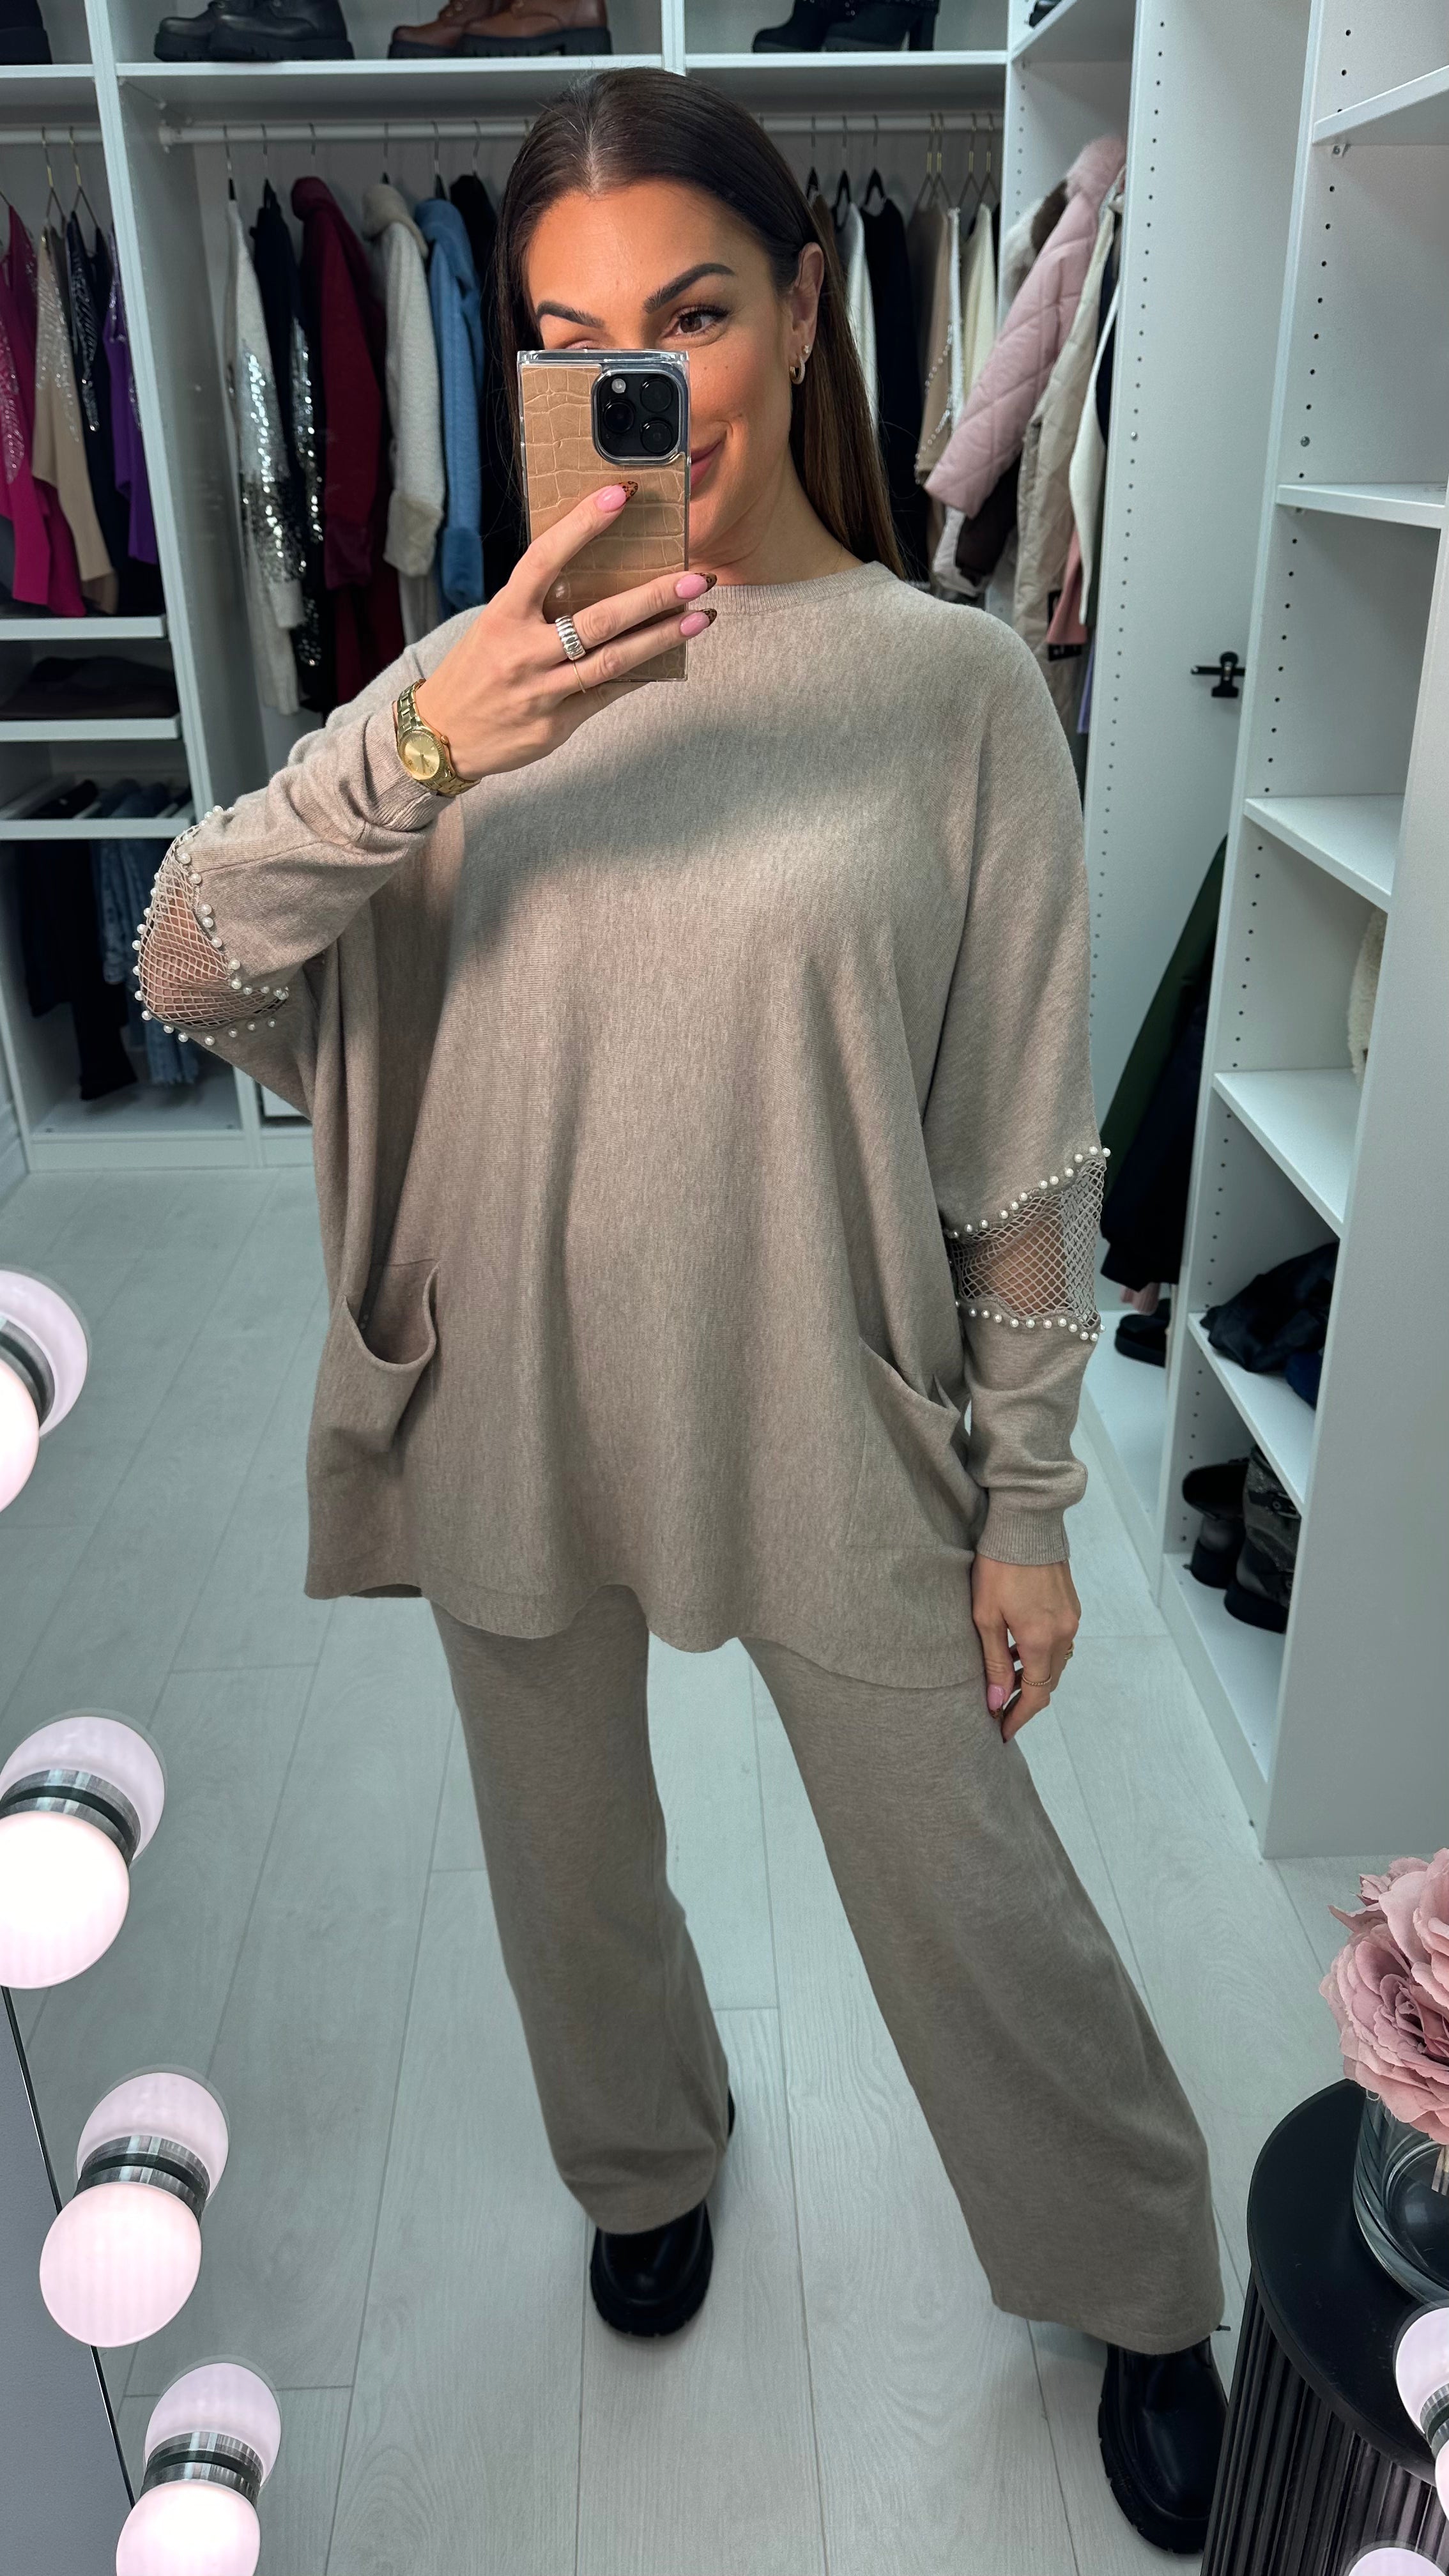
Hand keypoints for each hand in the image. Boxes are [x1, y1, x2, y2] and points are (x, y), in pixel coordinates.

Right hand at [412, 481, 716, 781]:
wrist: (440, 738)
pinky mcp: (555, 725)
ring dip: (662, 637)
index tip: (619, 496)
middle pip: (599, 619)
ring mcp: (541, 691)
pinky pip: (607, 694)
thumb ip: (535, 606)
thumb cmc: (474, 672)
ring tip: (699, 617)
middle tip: (697, 578)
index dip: (581, 526)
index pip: (543, 560)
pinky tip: (669, 657)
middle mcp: (522, 652)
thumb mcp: (493, 627)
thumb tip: (595, 575)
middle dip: (653, 597)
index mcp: (502, 615)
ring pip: (613, 660)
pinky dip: (640, 674)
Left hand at [971, 1557, 1080, 1742]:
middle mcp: (1063, 1634)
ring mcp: (1071, 1619)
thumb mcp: (986, 1616)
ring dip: (1034, 1676)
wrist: (1026, 1525)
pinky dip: (1041, 1654)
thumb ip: (994, 1661)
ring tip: (1006, 1680)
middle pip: (1049, 1683)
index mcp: (1040, 1640)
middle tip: (1000, 1709)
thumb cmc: (999, 1567)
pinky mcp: (1072, 1606)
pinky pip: (1059, 1642)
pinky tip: (1019, 1649)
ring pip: (1055, 1663)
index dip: (1019, 1717)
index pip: (1035, 1695)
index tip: (1002, 1731)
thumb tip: (997, 1701)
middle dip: (1026, 1700)